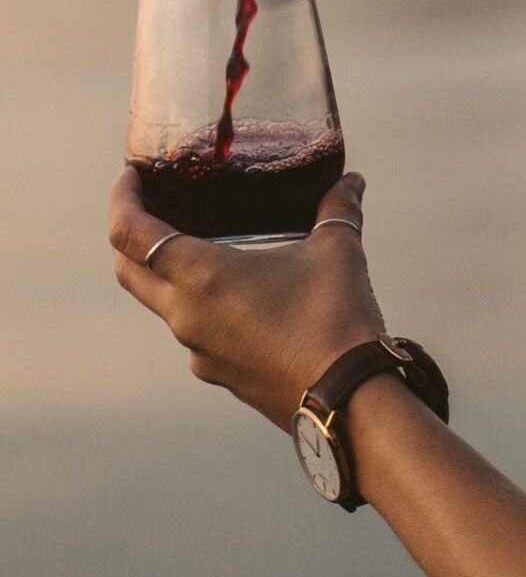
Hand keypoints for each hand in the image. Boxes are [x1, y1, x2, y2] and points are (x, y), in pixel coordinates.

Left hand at [108, 168, 384, 429]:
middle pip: (129, 270)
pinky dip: (202, 306)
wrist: (348, 400)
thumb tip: (352, 181)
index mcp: (200, 276)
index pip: (129, 233)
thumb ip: (338, 209)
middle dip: (130, 234)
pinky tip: (240, 296)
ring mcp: (199, 350)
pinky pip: (196, 332)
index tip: (131, 176)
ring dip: (167, 272)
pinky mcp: (220, 374)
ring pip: (162, 303)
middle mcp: (185, 315)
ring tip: (203, 246)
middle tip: (152, 204)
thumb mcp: (337, 251)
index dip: (121, 199)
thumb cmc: (335, 320)